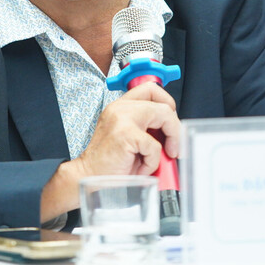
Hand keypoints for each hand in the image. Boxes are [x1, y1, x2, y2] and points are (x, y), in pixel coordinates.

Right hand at [40, 82, 179, 221]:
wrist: (88, 176)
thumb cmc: (110, 162)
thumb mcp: (128, 136)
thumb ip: (146, 126)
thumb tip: (172, 130)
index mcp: (121, 106)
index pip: (151, 89)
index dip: (167, 103)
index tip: (170, 123)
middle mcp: (121, 107)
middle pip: (163, 104)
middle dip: (175, 127)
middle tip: (173, 147)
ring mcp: (122, 118)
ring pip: (164, 116)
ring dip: (170, 141)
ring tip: (157, 158)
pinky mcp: (125, 134)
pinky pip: (155, 146)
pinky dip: (153, 162)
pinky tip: (141, 168)